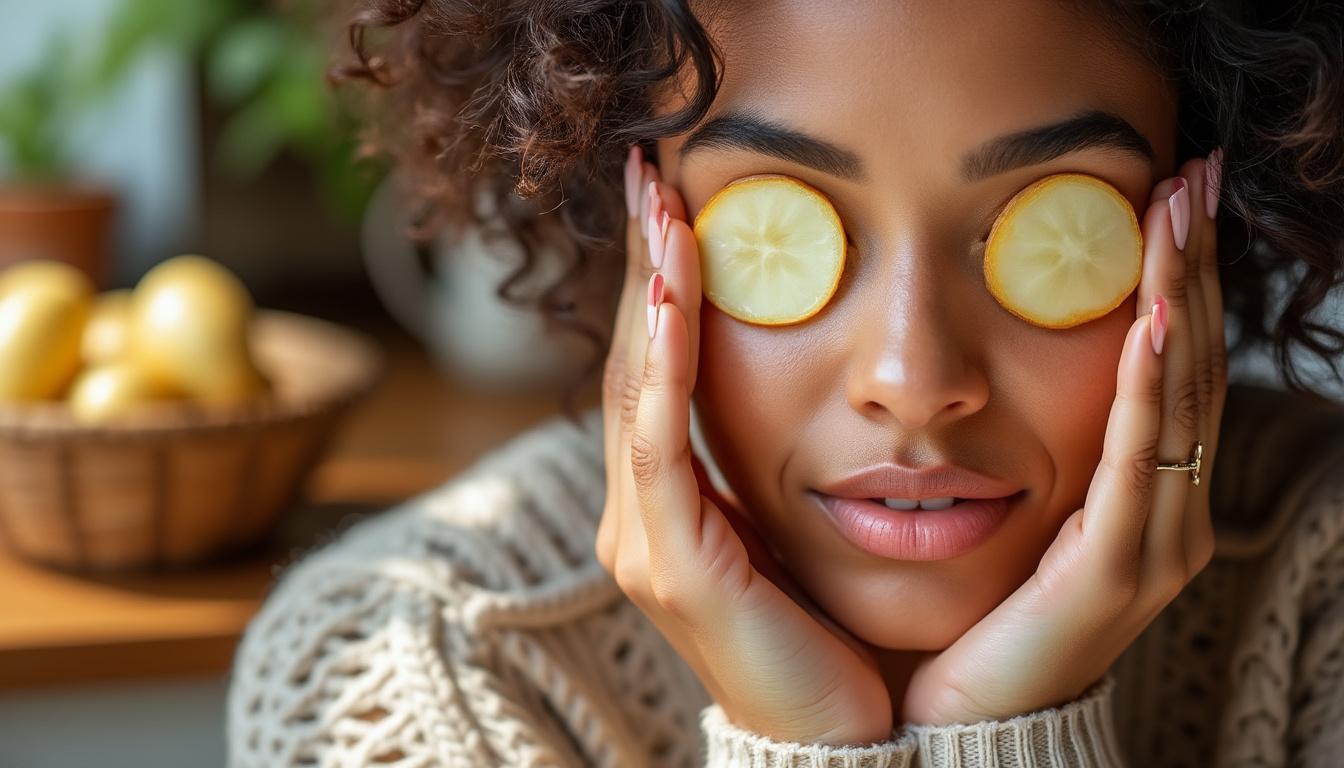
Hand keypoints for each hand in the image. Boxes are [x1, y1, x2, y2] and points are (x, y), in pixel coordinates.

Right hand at [593, 146, 896, 745]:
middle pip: (632, 365)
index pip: (653, 372)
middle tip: (652, 176)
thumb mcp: (787, 528)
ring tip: (660, 209)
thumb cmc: (824, 632)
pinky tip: (670, 297)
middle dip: (642, 266)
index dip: (657, 286)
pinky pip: (660, 447)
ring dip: (649, 293)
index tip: (672, 205)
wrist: (839, 737)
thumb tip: (784, 386)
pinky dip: (664, 368)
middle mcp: (634, 515)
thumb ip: (761, 464)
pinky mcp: (671, 562)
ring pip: (636, 391)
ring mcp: (641, 538)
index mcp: (663, 506)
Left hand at [899, 152, 1228, 724]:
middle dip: (1192, 268)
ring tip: (1179, 217)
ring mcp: (1153, 542)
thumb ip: (1041, 447)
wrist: (968, 719)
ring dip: (1179, 301)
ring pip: (1179, 399)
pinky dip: (1150, 392)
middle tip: (1193, 178)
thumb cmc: (985, 613)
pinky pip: (1139, 465)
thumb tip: (1010, 368)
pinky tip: (1151, 326)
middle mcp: (1169, 512)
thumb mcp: (1022, 510)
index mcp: (1145, 495)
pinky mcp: (1114, 572)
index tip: (1173, 198)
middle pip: (1192, 365)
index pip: (1173, 366)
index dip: (1178, 281)